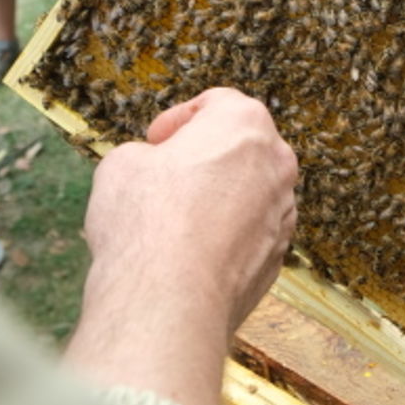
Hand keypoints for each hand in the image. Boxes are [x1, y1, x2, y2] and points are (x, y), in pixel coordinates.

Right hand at [66, 89, 298, 404]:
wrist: (170, 300)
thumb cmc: (146, 221)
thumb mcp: (122, 163)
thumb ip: (145, 155)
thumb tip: (151, 169)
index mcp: (245, 123)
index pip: (216, 104)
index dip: (178, 119)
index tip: (155, 141)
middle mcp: (276, 163)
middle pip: (240, 149)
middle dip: (203, 159)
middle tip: (163, 177)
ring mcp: (282, 214)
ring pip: (247, 195)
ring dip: (217, 201)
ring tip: (172, 223)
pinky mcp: (276, 259)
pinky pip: (248, 237)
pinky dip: (224, 240)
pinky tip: (188, 256)